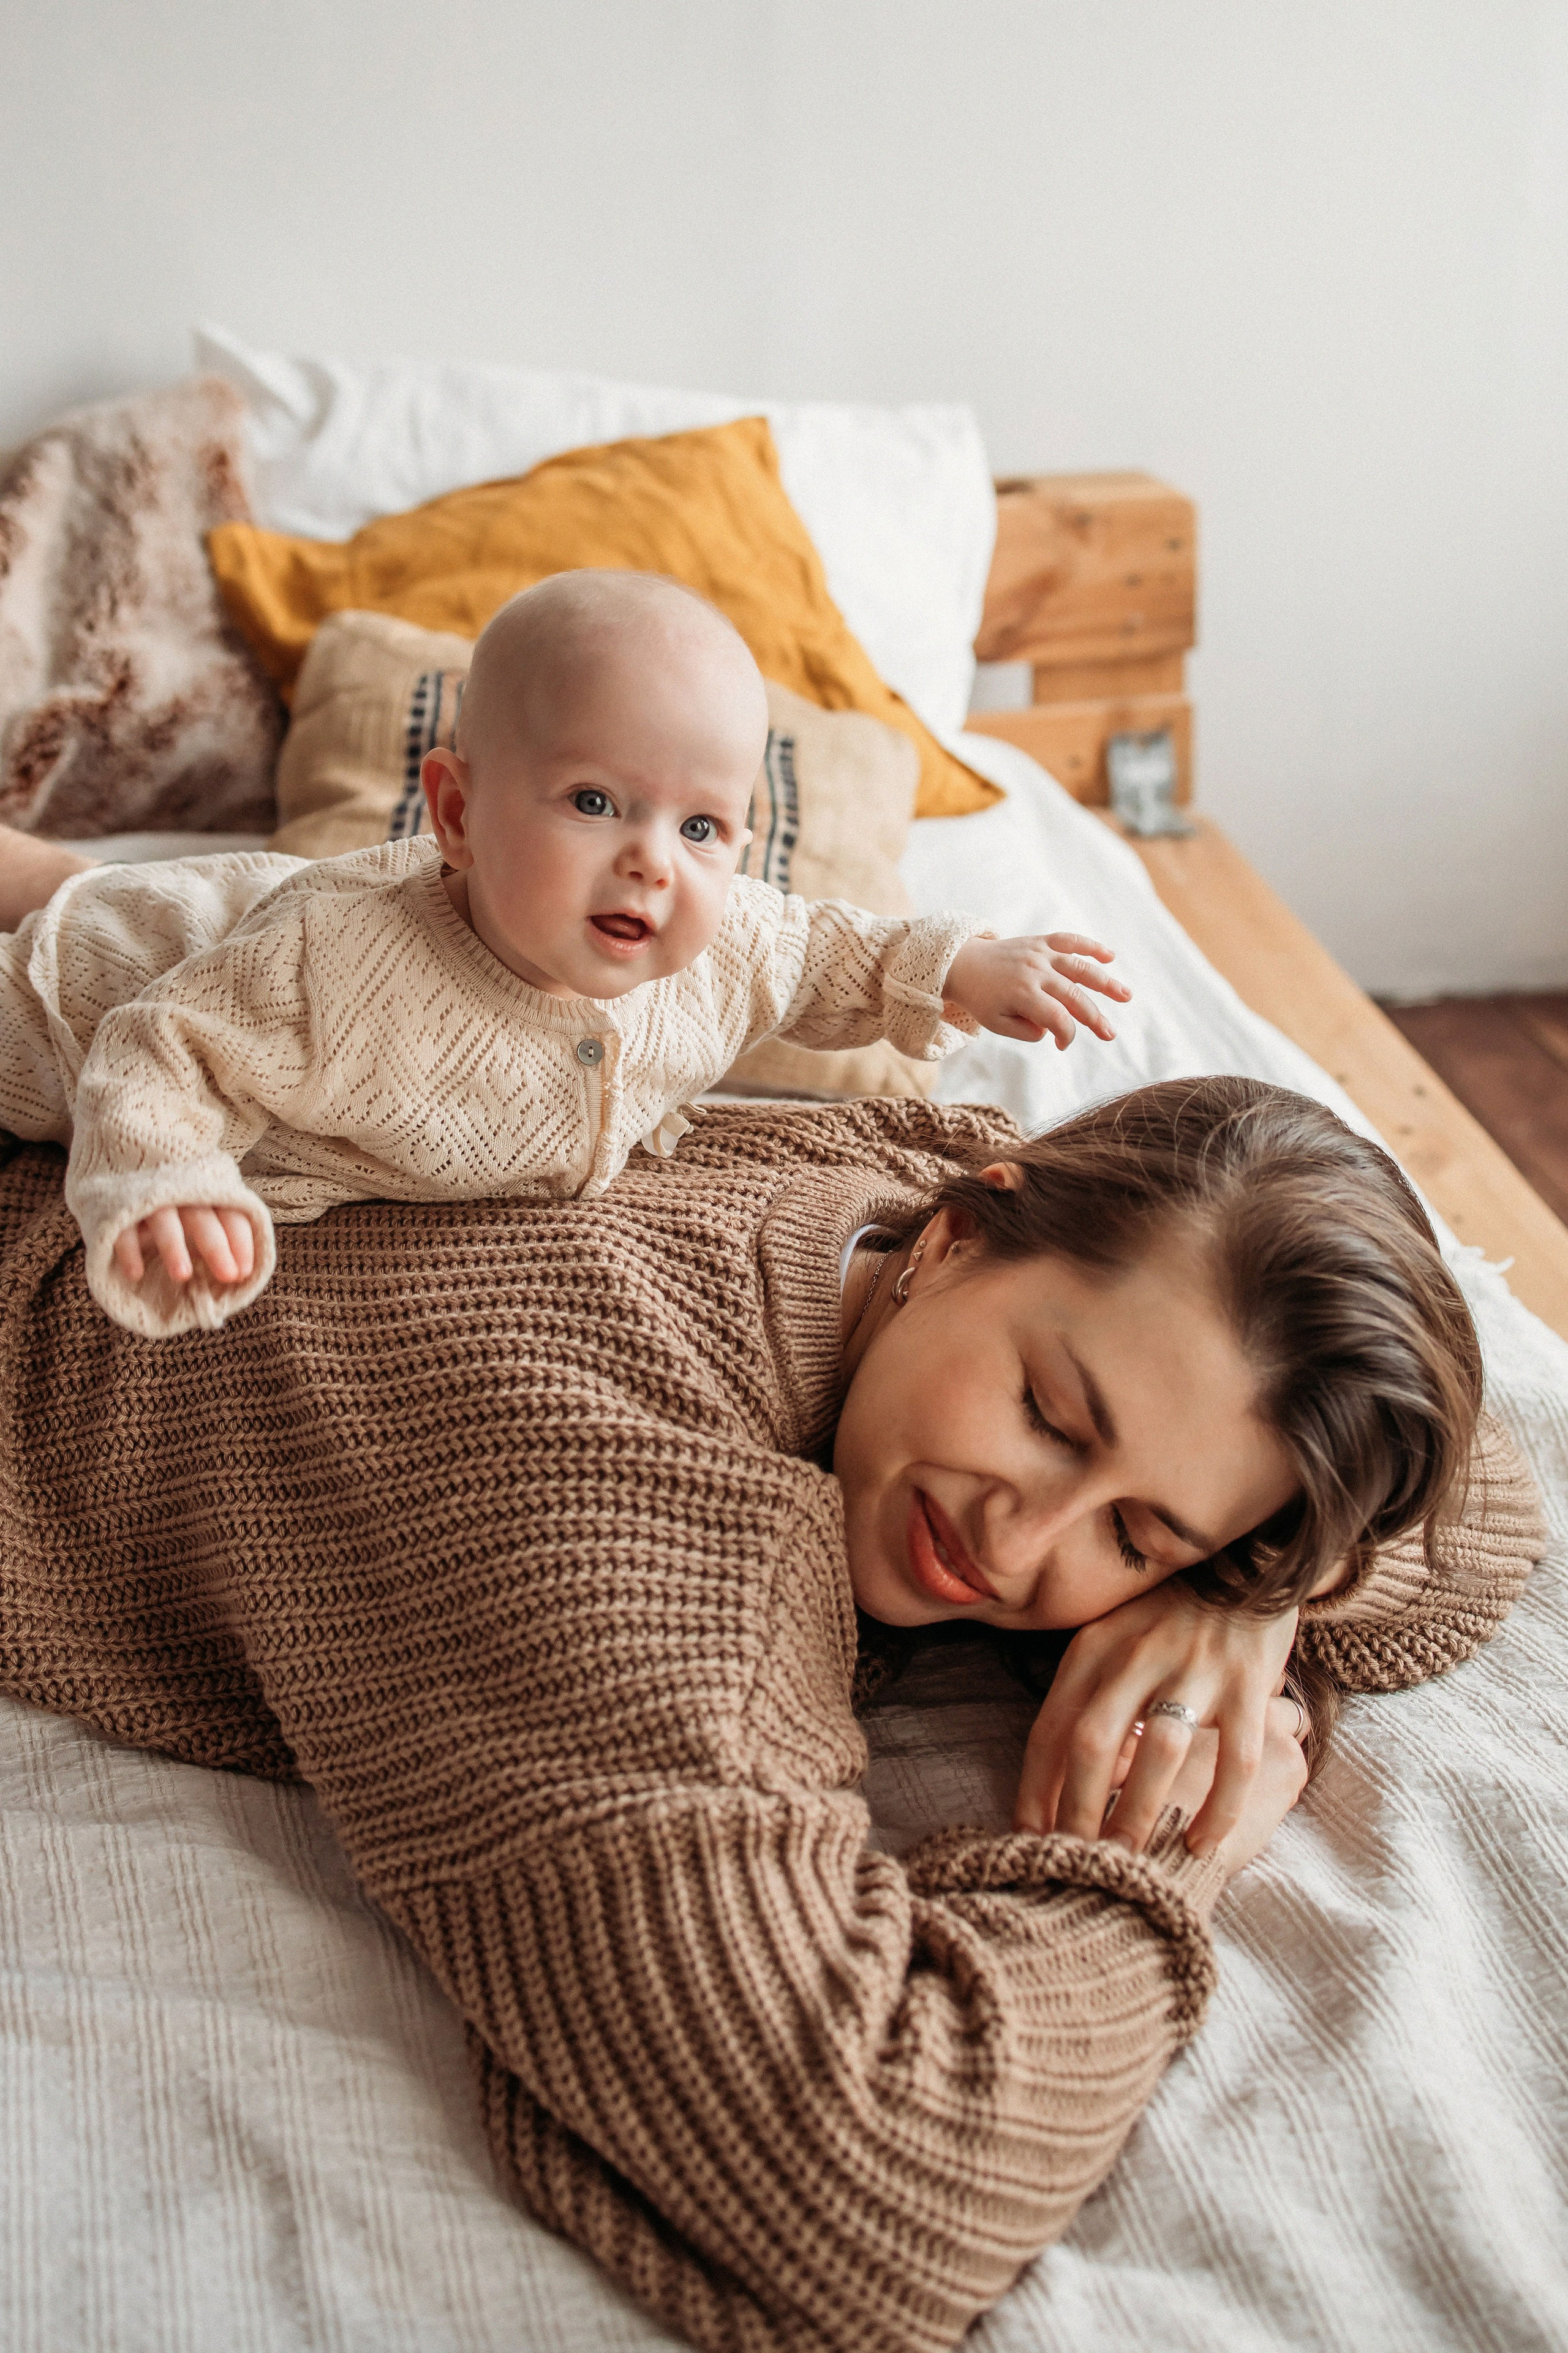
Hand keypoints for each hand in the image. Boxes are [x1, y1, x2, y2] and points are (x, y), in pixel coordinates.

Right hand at [111, 1204, 256, 1290]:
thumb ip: (221, 1237)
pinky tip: (135, 1274)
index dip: (240, 1242)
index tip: (244, 1273)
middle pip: (201, 1217)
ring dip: (174, 1246)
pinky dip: (129, 1250)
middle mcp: (180, 1192)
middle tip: (228, 1277)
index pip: (231, 1214)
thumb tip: (240, 1274)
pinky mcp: (117, 1207)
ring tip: (183, 1275)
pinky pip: (122, 1228)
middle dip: (216, 1246)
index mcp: (208, 1193)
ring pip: (163, 1219)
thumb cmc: (177, 1206)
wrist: (123, 1174)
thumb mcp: (202, 1215)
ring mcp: (148, 1199)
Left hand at [942, 931, 1129, 1048]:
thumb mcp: (995, 1024)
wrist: (962, 964)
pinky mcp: (1040, 942)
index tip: (1061, 1045)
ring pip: (1079, 967)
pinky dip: (1091, 946)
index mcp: (1022, 994)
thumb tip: (1052, 1029)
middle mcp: (1035, 972)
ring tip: (1126, 995)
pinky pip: (1070, 940)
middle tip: (1110, 1035)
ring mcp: (1039, 954)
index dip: (1065, 1035)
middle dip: (1094, 1017)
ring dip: (1105, 982)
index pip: (1057, 1018)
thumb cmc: (982, 998)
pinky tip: (1111, 956)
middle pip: (1073, 996)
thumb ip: (1025, 1031)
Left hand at [1012, 1582, 1299, 1856]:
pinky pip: (1234, 1757)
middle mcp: (1136, 1656)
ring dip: (1141, 1813)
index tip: (1029, 1838)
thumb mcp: (1111, 1640)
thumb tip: (1059, 1778)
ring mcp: (1194, 1668)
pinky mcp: (1247, 1685)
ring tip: (1132, 1864)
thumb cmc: (1168, 1618)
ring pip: (1159, 1750)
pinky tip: (1204, 1844)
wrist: (1248, 1566)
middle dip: (1079, 1811)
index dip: (1035, 1789)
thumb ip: (1086, 1696)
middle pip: (1093, 1742)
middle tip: (1077, 1864)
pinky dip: (1219, 1806)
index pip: (1049, 1728)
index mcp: (1093, 1649)